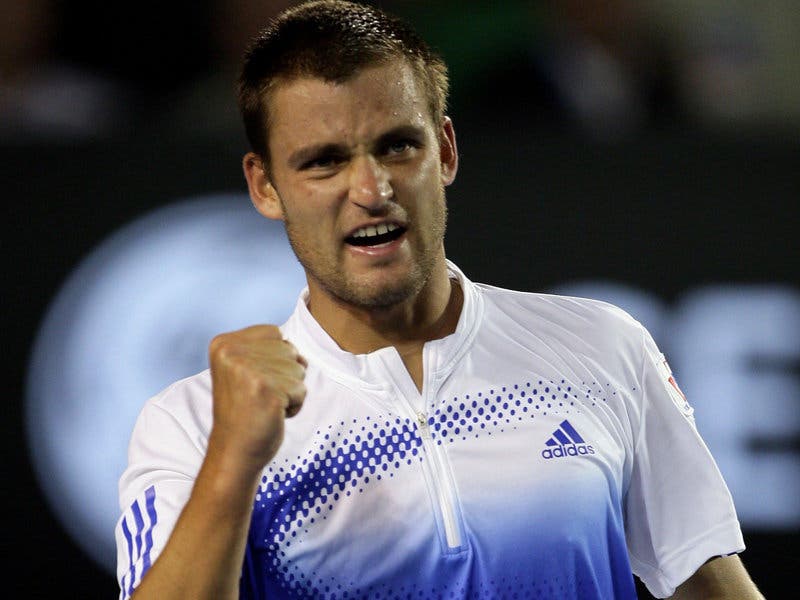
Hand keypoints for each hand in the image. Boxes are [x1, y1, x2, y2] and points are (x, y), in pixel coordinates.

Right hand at [207, 325, 306, 472]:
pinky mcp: (267, 390)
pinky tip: (272, 415)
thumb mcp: (244, 369)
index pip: (275, 333)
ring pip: (298, 369)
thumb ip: (267, 350)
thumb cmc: (245, 412)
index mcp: (223, 343)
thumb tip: (301, 356)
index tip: (253, 382)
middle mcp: (232, 353)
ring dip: (290, 391)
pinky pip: (302, 390)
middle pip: (290, 350)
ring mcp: (249, 371)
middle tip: (259, 397)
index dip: (275, 359)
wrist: (234, 452)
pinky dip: (294, 406)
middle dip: (284, 376)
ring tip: (265, 405)